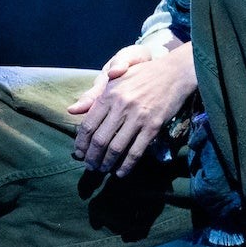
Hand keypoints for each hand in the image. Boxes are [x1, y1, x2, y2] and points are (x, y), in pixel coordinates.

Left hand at [68, 42, 197, 176]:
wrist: (174, 73)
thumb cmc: (143, 75)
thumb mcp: (116, 80)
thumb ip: (95, 96)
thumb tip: (72, 110)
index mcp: (109, 95)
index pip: (88, 125)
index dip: (81, 143)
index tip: (78, 153)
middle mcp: (121, 107)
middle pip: (100, 140)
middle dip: (92, 157)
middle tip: (90, 166)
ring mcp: (138, 117)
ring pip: (116, 148)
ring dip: (107, 163)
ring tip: (103, 169)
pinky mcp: (153, 126)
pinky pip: (136, 151)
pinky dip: (126, 165)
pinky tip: (121, 173)